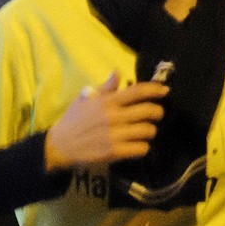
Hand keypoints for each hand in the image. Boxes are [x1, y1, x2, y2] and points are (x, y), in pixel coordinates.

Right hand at [44, 72, 167, 170]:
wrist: (59, 146)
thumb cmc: (73, 120)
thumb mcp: (85, 99)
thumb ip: (104, 87)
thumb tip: (117, 72)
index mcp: (107, 102)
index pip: (137, 91)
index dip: (155, 89)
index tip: (165, 90)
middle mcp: (114, 116)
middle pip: (149, 111)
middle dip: (158, 112)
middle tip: (155, 115)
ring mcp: (115, 135)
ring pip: (148, 131)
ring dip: (150, 131)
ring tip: (144, 132)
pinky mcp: (115, 152)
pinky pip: (141, 148)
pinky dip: (143, 147)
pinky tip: (137, 145)